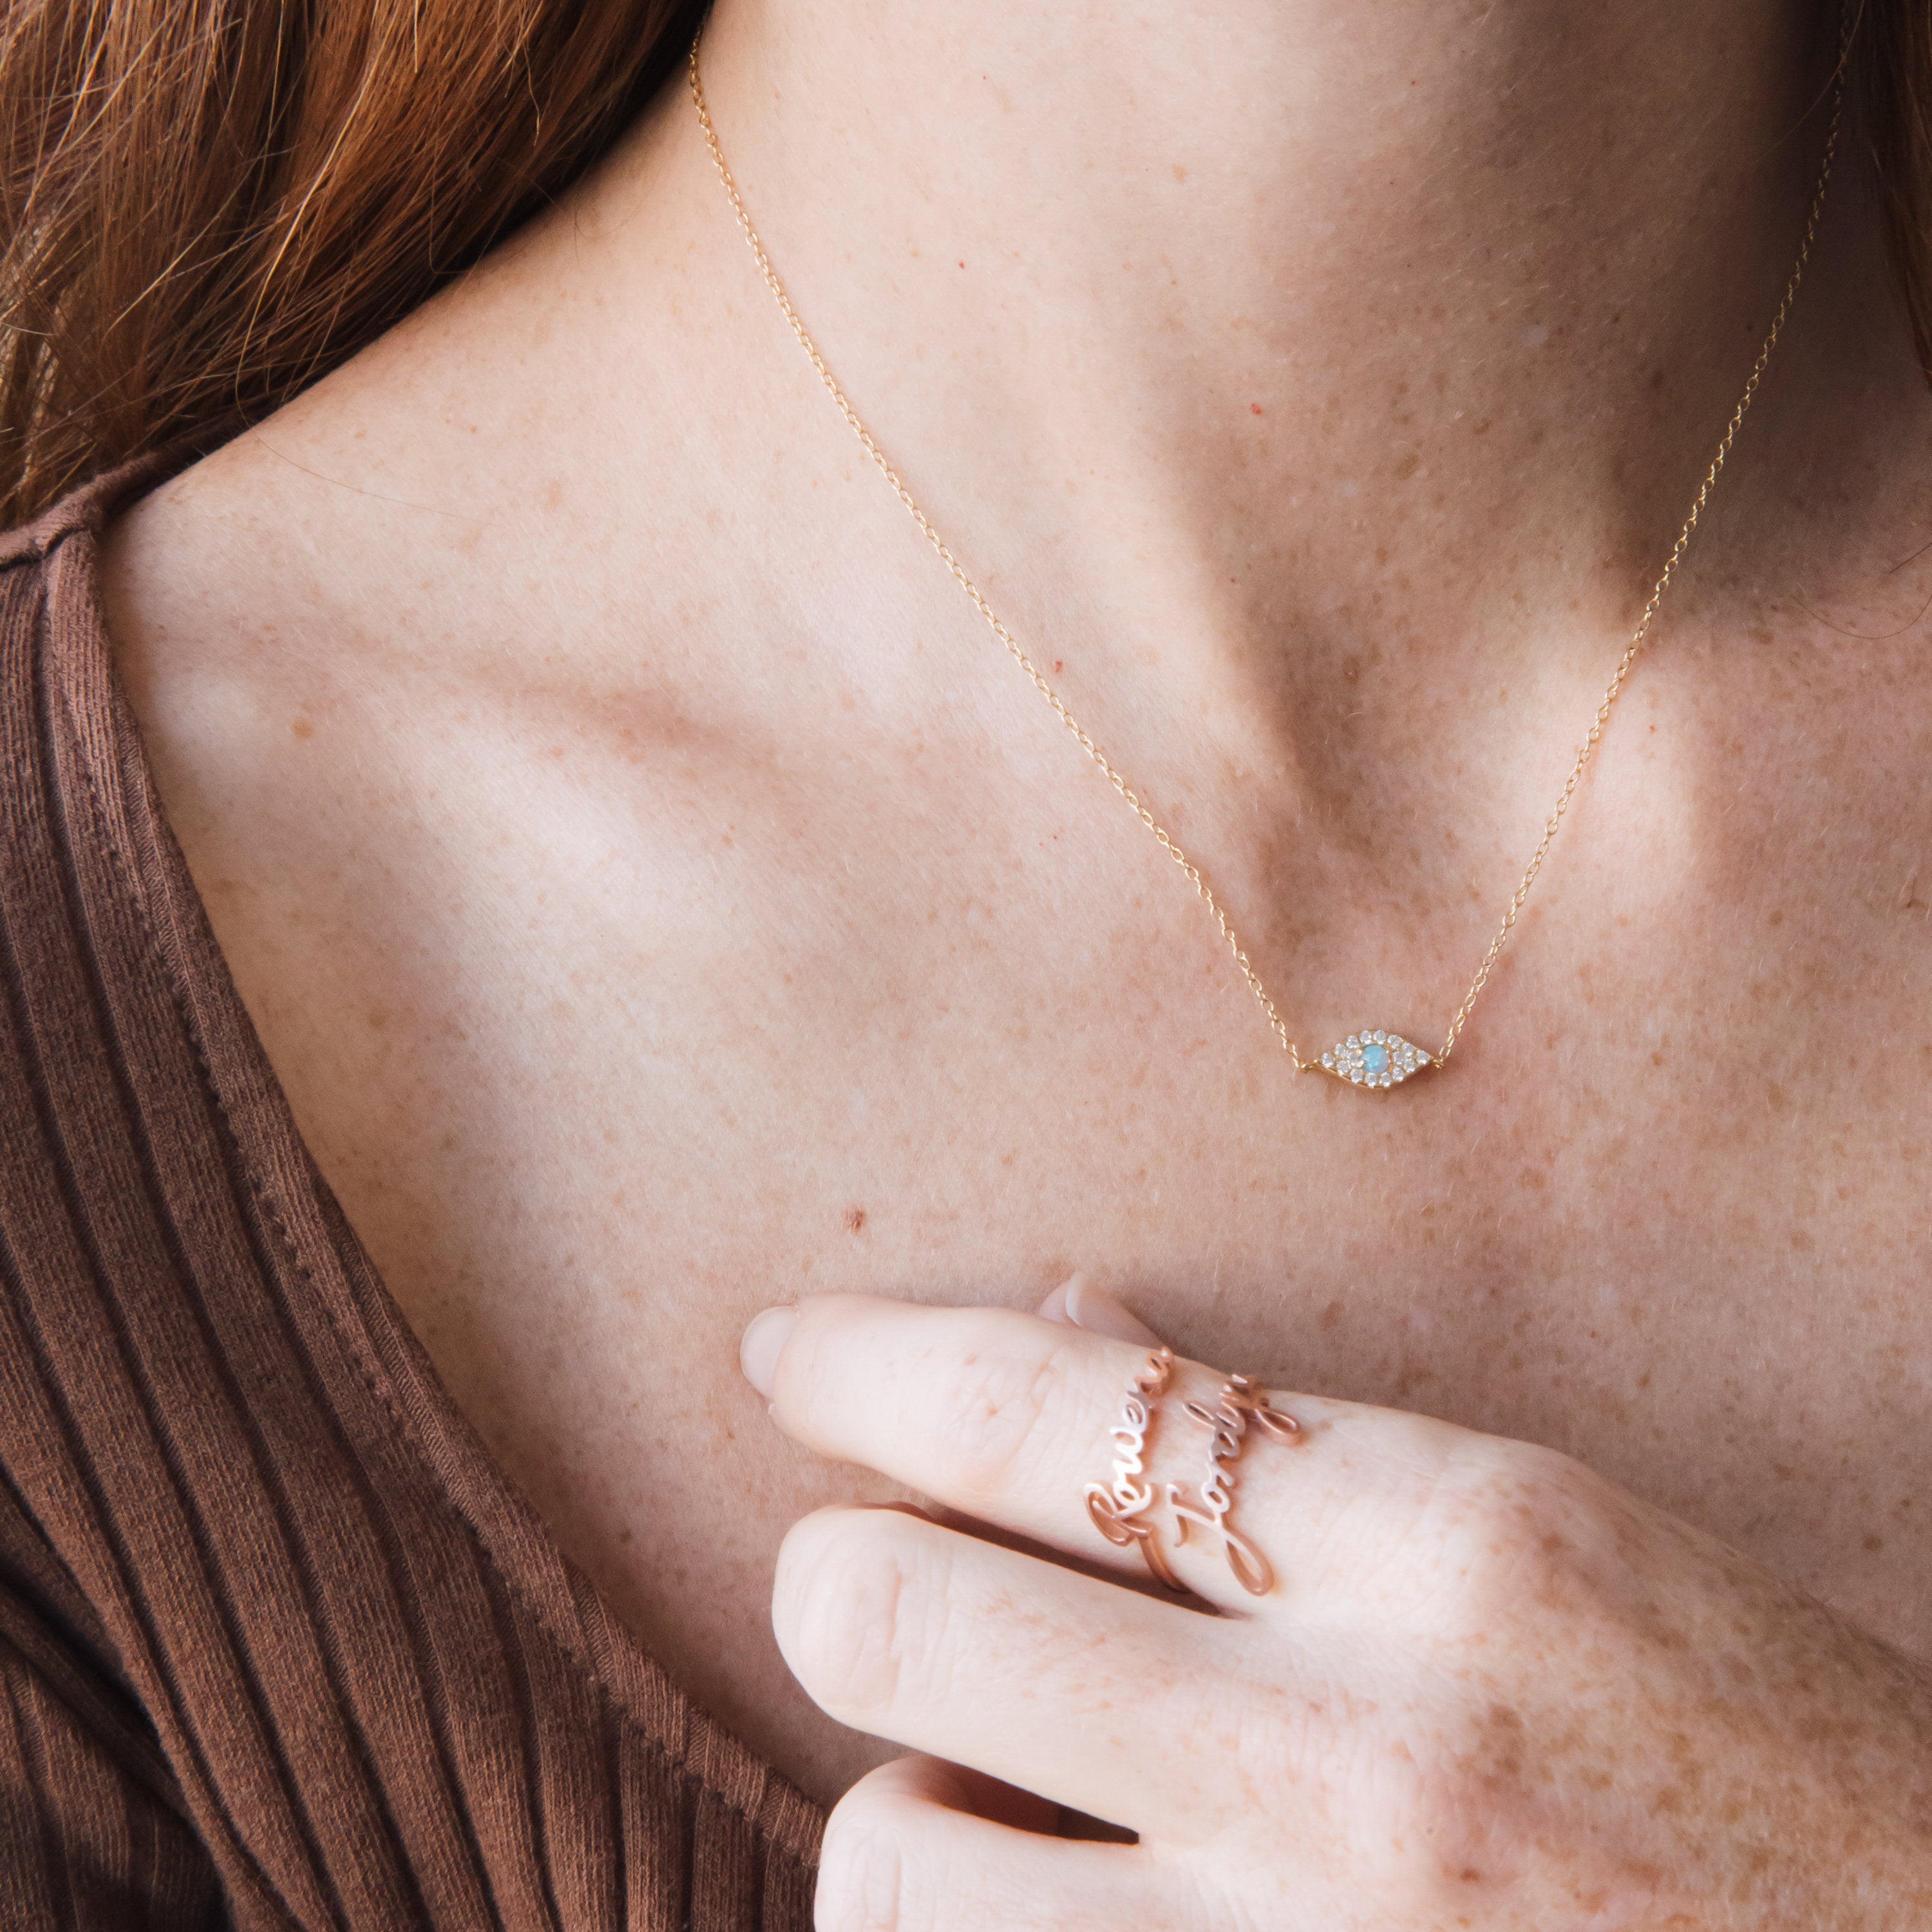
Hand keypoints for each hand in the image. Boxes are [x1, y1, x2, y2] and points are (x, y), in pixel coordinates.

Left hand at [738, 1290, 1931, 1928]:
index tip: (784, 1349)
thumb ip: (1281, 1443)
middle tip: (872, 1573)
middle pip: (899, 1609)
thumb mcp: (1540, 1542)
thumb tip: (1050, 1320)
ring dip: (901, 1807)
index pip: (1049, 1403)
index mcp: (1456, 1544)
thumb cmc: (1743, 1752)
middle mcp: (1364, 1756)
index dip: (870, 1359)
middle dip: (839, 1575)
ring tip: (994, 1797)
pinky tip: (1043, 1915)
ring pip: (889, 1859)